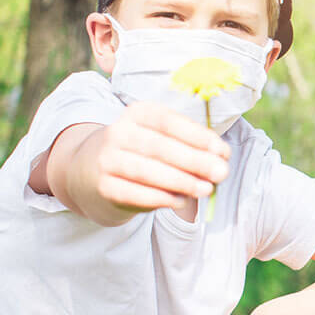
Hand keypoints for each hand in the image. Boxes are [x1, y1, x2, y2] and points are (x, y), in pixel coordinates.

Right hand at [91, 101, 231, 212]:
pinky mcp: (104, 186)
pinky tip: (181, 201)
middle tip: (221, 173)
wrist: (92, 170)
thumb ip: (189, 146)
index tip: (223, 151)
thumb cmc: (141, 153)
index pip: (169, 122)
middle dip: (195, 160)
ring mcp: (107, 159)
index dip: (198, 136)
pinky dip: (160, 198)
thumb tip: (220, 159)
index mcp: (138, 113)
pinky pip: (134, 193)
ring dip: (181, 181)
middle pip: (159, 147)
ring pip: (146, 170)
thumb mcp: (161, 139)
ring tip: (206, 189)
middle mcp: (119, 132)